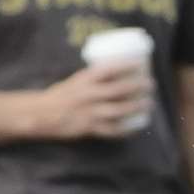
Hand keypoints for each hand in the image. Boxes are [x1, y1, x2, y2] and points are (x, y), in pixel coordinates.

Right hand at [38, 63, 153, 138]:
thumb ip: (95, 79)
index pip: (109, 69)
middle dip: (137, 86)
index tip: (140, 63)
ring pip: (119, 110)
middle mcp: (89, 94)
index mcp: (85, 79)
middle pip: (119, 89)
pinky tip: (137, 126)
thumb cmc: (62, 95)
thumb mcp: (77, 80)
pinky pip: (112, 130)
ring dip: (136, 107)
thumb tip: (118, 74)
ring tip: (148, 104)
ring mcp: (90, 112)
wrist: (43, 113)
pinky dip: (126, 129)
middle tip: (150, 84)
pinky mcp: (90, 128)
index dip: (127, 65)